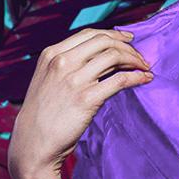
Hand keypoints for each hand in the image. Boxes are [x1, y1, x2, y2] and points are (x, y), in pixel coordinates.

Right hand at [7, 28, 152, 178]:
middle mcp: (61, 63)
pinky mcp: (86, 99)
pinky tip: (145, 79)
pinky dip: (137, 77)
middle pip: (104, 42)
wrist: (33, 144)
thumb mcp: (47, 79)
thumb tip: (104, 55)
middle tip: (140, 56)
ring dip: (135, 59)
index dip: (113, 34)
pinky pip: (120, 80)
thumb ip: (68, 64)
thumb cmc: (43, 114)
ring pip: (114, 56)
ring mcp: (74, 80)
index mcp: (51, 54)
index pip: (90, 34)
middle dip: (127, 46)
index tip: (128, 39)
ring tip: (144, 67)